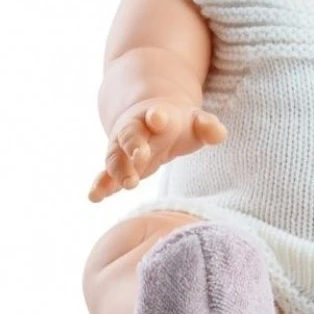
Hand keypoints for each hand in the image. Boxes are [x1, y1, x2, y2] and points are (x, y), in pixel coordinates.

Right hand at [88, 99, 226, 202]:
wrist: (153, 120)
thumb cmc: (180, 124)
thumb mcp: (196, 121)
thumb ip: (208, 127)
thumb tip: (219, 133)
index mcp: (157, 116)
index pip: (157, 115)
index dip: (158, 116)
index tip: (159, 117)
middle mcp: (136, 130)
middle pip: (131, 136)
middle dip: (134, 145)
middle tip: (141, 156)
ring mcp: (123, 148)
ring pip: (116, 158)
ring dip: (118, 170)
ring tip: (128, 184)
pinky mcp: (118, 166)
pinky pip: (105, 176)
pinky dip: (100, 185)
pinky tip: (94, 197)